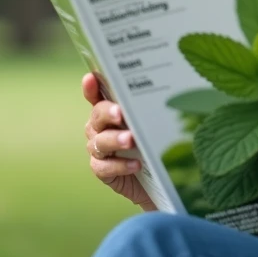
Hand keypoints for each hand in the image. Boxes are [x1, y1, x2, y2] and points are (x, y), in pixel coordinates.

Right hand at [82, 72, 154, 210]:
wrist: (156, 178)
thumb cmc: (153, 143)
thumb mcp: (153, 124)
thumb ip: (149, 110)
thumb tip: (166, 93)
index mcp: (110, 112)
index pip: (97, 96)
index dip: (91, 88)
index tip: (91, 78)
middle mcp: (99, 128)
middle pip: (97, 116)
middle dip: (107, 113)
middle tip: (120, 113)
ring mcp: (99, 149)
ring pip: (100, 142)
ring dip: (115, 140)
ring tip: (130, 140)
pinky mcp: (102, 170)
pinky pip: (104, 167)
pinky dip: (120, 165)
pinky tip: (135, 164)